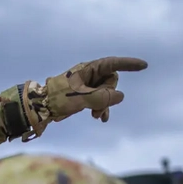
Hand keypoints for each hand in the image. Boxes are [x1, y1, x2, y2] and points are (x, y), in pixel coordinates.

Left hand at [21, 56, 147, 137]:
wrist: (39, 108)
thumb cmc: (57, 99)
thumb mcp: (82, 98)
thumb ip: (102, 97)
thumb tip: (120, 96)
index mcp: (88, 69)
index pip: (113, 64)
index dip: (128, 64)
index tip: (144, 66)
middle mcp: (89, 75)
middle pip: (111, 82)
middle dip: (108, 96)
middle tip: (97, 109)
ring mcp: (86, 85)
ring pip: (106, 93)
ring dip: (104, 105)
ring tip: (97, 117)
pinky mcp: (83, 96)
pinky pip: (98, 100)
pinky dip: (100, 108)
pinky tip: (100, 119)